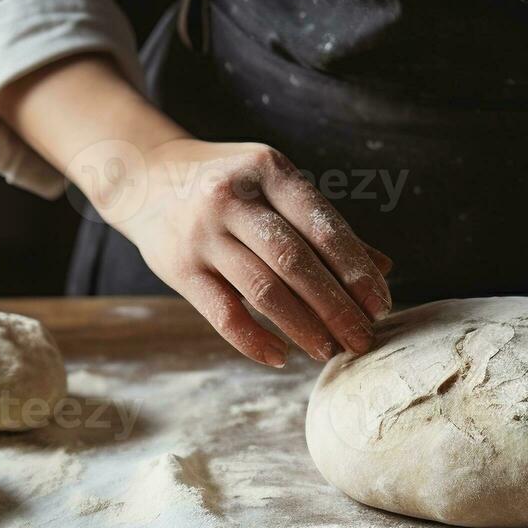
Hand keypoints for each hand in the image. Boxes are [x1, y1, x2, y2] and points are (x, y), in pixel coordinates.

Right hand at [113, 139, 393, 367]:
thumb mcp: (273, 187)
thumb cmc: (226, 185)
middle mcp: (235, 198)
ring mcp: (204, 233)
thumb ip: (323, 226)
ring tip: (329, 351)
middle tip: (363, 340)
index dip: (356, 270)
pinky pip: (223, 313)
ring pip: (263, 289)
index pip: (323, 227)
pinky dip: (254, 340)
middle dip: (336, 306)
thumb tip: (384, 268)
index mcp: (270, 171)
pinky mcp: (179, 267)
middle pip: (296, 261)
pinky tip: (280, 356)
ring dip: (303, 327)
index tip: (381, 305)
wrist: (142, 176)